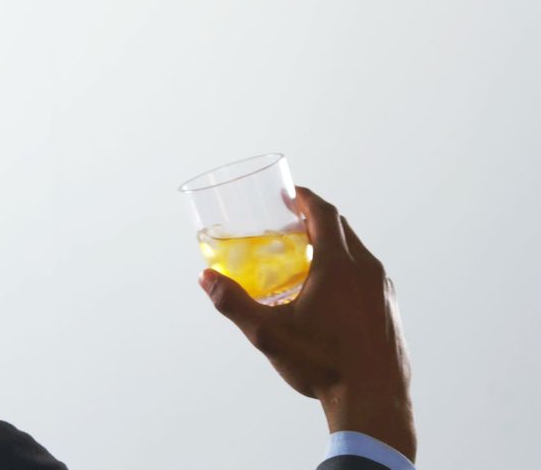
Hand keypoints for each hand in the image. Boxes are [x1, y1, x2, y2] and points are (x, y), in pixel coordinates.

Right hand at [199, 186, 415, 460]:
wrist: (373, 401)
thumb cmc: (321, 364)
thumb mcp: (268, 333)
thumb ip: (234, 303)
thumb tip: (206, 278)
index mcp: (339, 265)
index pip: (324, 213)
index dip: (305, 199)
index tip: (288, 195)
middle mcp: (366, 269)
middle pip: (341, 228)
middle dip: (315, 219)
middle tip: (289, 224)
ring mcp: (383, 289)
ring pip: (356, 252)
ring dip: (330, 244)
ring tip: (304, 258)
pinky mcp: (389, 309)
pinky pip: (366, 274)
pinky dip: (345, 268)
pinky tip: (326, 294)